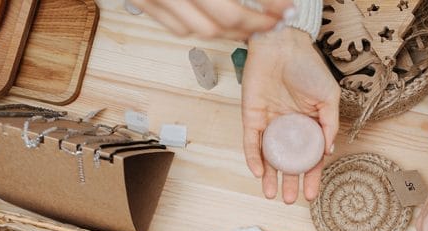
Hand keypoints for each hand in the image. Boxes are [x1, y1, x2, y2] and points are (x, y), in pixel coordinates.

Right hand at [127, 0, 290, 39]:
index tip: (286, 7)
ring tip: (254, 23)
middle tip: (278, 18)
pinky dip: (202, 28)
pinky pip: (177, 27)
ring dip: (230, 31)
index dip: (266, 7)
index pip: (231, 3)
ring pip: (199, 30)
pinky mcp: (140, 0)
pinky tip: (220, 21)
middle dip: (254, 24)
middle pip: (220, 21)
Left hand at [243, 28, 339, 202]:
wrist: (282, 46)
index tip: (311, 195)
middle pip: (288, 161)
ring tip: (271, 195)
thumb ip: (329, 125)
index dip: (311, 176)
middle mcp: (288, 127)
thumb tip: (328, 152)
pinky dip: (253, 158)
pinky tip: (258, 172)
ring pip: (268, 157)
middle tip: (289, 200)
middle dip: (289, 182)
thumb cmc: (308, 67)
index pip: (310, 157)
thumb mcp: (328, 97)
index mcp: (309, 124)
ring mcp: (269, 124)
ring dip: (269, 177)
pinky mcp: (251, 118)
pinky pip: (251, 143)